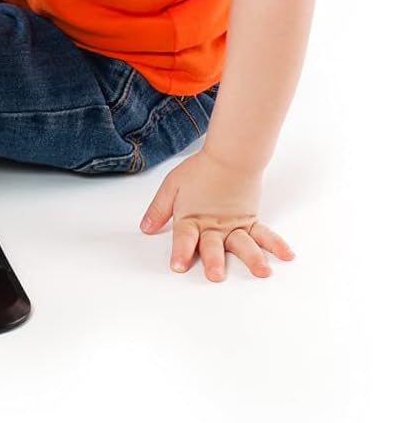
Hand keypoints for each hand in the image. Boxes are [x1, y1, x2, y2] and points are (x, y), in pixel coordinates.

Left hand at [139, 150, 293, 280]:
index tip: (178, 267)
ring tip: (262, 272)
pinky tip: (287, 256)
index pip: (184, 238)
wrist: (229, 156)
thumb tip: (146, 228)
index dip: (180, 252)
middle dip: (214, 260)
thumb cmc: (200, 170)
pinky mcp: (250, 220)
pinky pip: (265, 234)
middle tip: (215, 275)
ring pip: (243, 243)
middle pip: (213, 245)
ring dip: (253, 258)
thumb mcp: (171, 186)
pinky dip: (277, 244)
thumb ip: (159, 210)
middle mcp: (214, 225)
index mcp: (192, 218)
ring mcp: (235, 224)